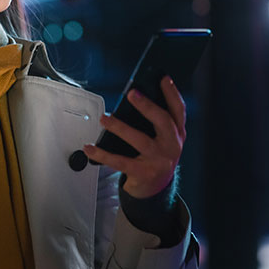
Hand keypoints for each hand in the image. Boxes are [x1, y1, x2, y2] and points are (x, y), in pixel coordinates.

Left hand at [83, 76, 186, 198]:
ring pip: (140, 140)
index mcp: (177, 134)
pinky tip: (90, 148)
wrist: (155, 188)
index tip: (163, 79)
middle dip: (147, 106)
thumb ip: (154, 122)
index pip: (178, 110)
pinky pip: (120, 162)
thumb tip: (134, 99)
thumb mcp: (163, 139)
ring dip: (120, 127)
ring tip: (104, 119)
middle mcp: (172, 146)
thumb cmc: (155, 157)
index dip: (172, 94)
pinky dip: (102, 154)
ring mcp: (159, 160)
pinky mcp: (143, 173)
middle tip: (132, 94)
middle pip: (163, 122)